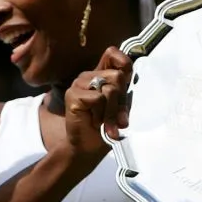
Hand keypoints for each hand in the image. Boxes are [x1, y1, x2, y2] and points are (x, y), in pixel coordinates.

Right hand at [63, 46, 132, 161]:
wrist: (89, 148)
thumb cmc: (105, 127)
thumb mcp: (121, 107)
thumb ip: (124, 91)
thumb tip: (128, 75)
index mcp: (101, 74)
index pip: (113, 53)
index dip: (124, 64)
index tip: (126, 84)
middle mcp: (89, 75)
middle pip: (118, 76)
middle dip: (121, 100)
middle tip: (117, 116)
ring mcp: (79, 84)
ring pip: (110, 89)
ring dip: (112, 111)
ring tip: (106, 122)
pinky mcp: (73, 95)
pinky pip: (98, 98)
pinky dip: (101, 114)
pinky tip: (95, 122)